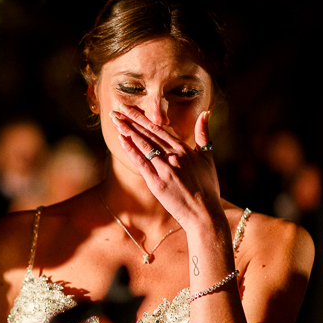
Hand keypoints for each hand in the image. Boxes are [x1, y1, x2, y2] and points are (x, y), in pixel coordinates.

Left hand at [111, 105, 221, 228]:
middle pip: (148, 134)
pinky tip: (121, 139)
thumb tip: (206, 113)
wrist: (204, 213)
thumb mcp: (208, 157)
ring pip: (143, 145)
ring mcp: (165, 169)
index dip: (142, 118)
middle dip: (131, 120)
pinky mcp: (157, 182)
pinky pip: (141, 163)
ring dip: (128, 131)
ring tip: (115, 120)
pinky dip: (131, 150)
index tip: (129, 109)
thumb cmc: (207, 188)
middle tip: (116, 109)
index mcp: (184, 149)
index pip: (159, 129)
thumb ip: (204, 134)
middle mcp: (174, 156)